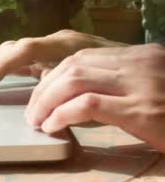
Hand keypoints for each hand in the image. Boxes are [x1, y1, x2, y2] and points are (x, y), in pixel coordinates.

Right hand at [0, 30, 124, 100]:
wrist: (144, 66)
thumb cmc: (122, 77)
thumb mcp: (97, 84)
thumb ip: (66, 87)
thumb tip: (42, 98)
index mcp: (64, 46)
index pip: (23, 51)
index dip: (0, 67)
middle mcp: (52, 43)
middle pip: (9, 50)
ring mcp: (48, 49)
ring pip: (8, 52)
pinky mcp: (47, 57)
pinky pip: (15, 58)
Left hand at [26, 44, 164, 151]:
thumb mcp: (148, 87)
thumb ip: (115, 83)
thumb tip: (70, 93)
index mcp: (139, 55)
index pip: (81, 58)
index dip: (53, 76)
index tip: (41, 94)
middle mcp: (138, 63)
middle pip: (72, 66)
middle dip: (44, 89)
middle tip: (33, 111)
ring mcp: (140, 84)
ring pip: (74, 80)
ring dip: (47, 101)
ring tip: (37, 120)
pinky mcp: (142, 110)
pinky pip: (88, 104)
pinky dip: (62, 114)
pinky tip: (52, 126)